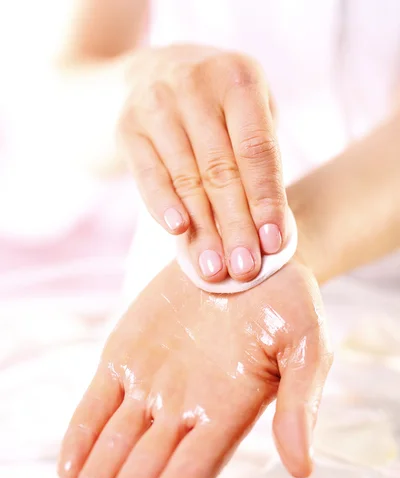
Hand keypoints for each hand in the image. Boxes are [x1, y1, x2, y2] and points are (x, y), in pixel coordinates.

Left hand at [58, 258, 331, 477]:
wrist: (247, 254)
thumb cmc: (284, 301)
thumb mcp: (305, 343)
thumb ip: (299, 403)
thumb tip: (301, 466)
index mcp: (227, 410)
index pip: (190, 475)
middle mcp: (185, 406)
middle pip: (143, 473)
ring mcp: (152, 382)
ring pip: (114, 445)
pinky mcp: (126, 354)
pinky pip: (98, 400)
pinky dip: (82, 432)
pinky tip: (67, 468)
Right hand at [118, 45, 285, 283]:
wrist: (154, 71)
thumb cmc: (217, 105)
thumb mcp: (248, 111)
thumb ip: (260, 160)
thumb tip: (268, 232)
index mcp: (238, 79)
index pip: (257, 151)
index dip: (266, 200)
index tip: (273, 243)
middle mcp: (196, 86)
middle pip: (221, 171)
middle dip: (236, 226)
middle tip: (245, 268)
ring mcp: (157, 105)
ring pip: (186, 180)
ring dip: (202, 231)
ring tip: (214, 268)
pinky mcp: (128, 127)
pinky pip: (148, 175)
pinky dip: (162, 206)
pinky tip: (178, 233)